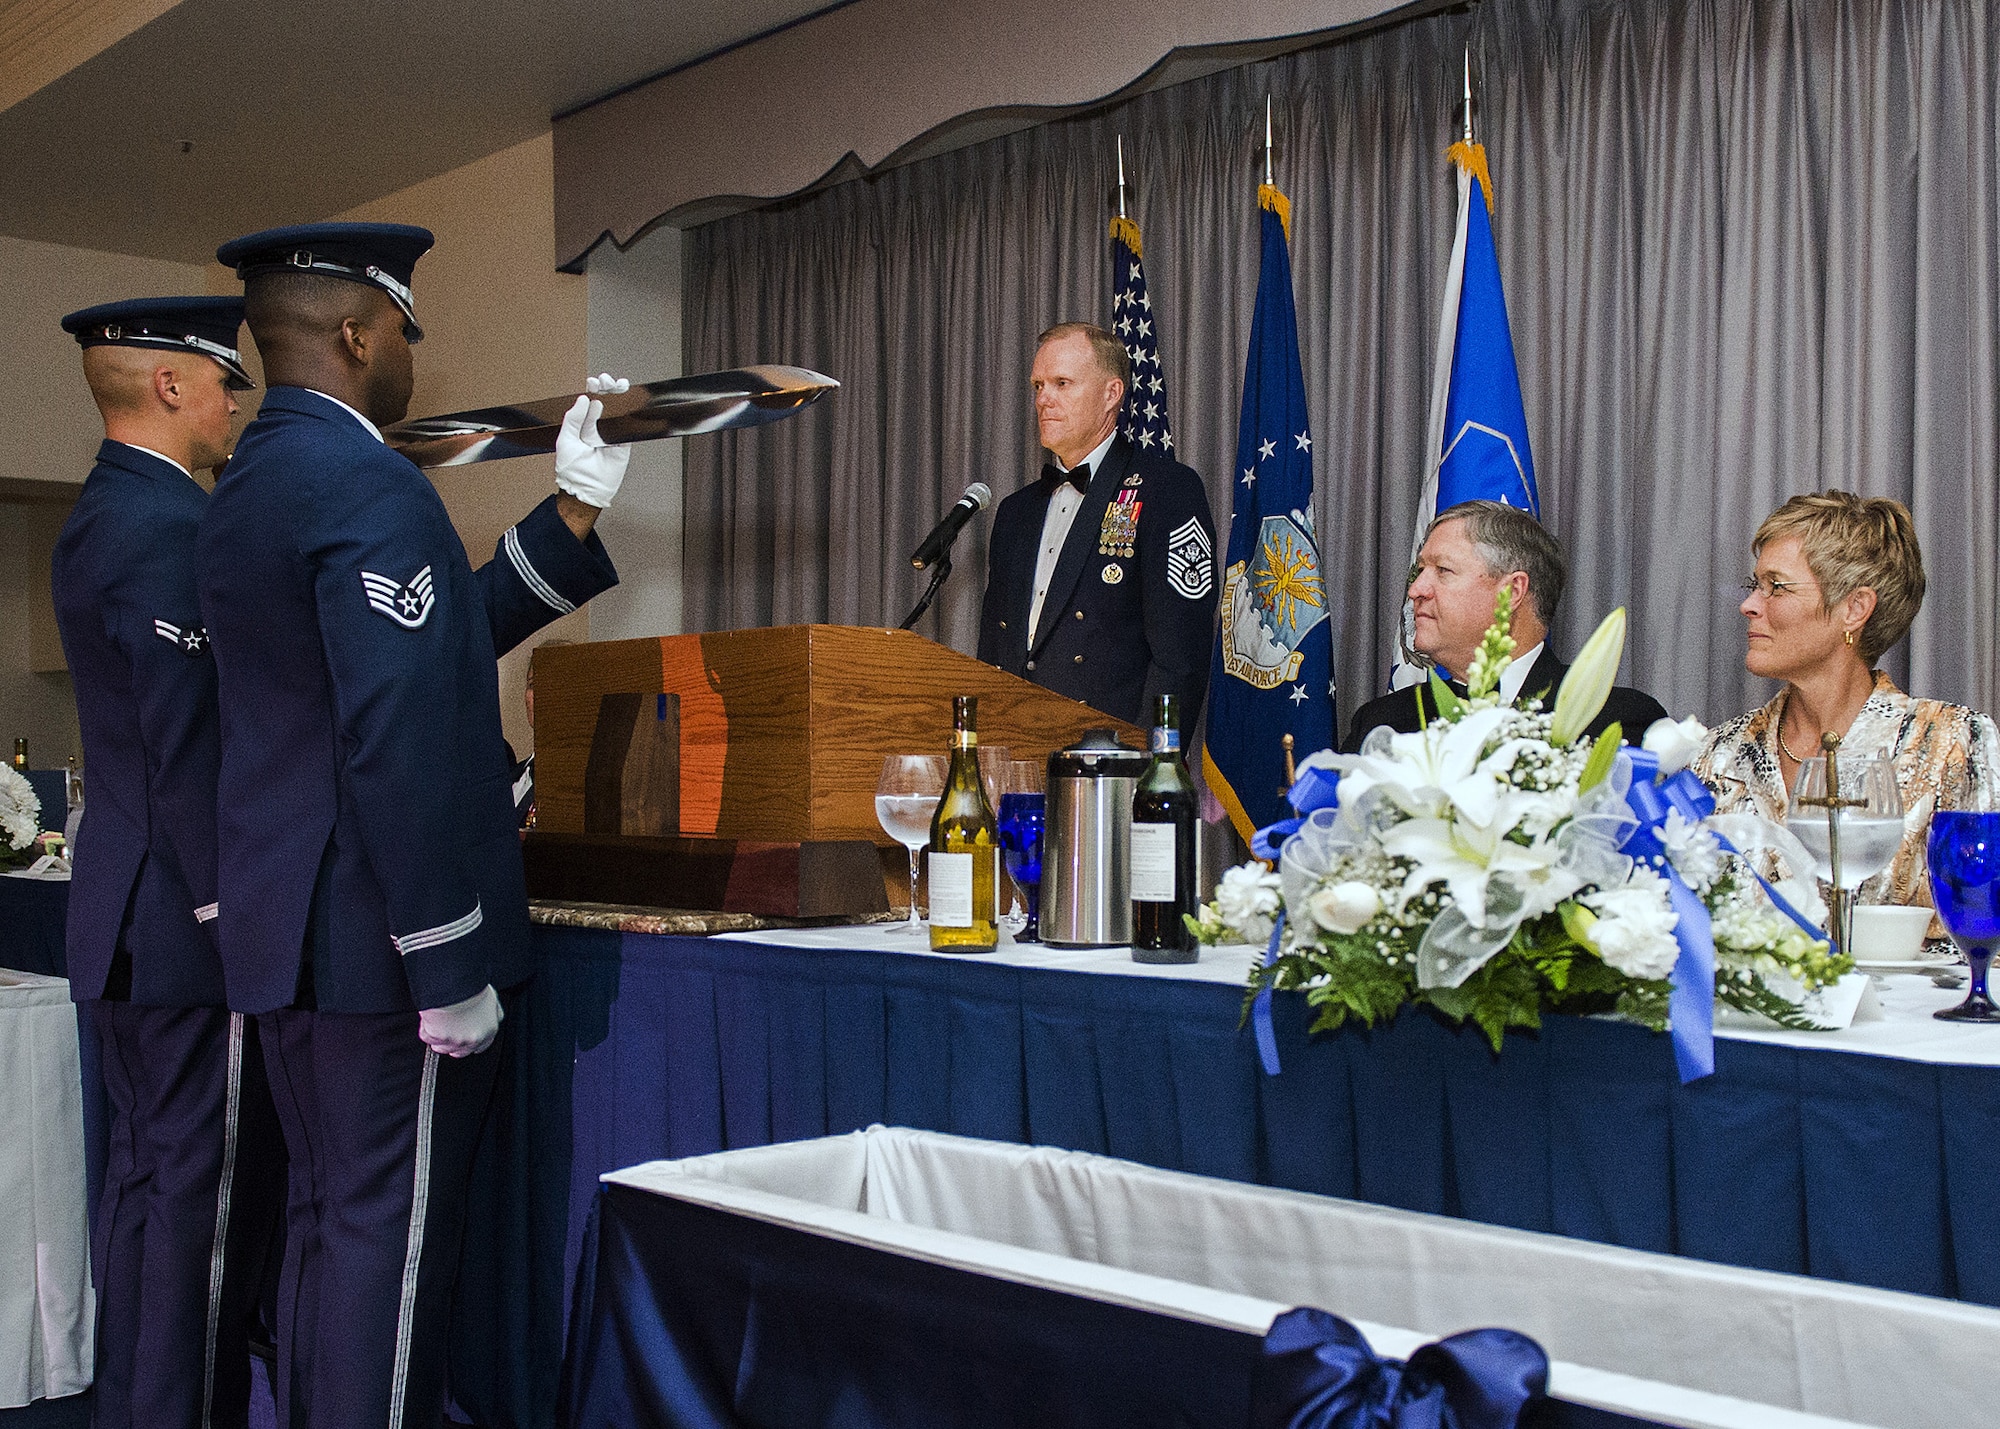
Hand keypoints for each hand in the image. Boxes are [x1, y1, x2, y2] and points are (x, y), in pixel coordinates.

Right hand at [417, 984, 501, 1056]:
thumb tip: (493, 1016)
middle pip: (460, 1051)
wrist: (454, 985)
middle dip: (452, 1043)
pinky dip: (425, 1028)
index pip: (482, 1046)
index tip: (465, 1037)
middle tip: (447, 1028)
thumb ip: (492, 1012)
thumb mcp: (491, 998)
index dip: (471, 1042)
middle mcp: (473, 1038)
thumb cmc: (471, 987)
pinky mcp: (438, 1038)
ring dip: (437, 1037)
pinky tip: (430, 1017)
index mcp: (489, 1029)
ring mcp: (454, 1040)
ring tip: (437, 1020)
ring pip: (442, 1047)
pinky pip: (426, 1036)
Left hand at [554, 373, 632, 509]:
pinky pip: (628, 425)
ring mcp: (611, 434)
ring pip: (618, 410)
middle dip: (607, 388)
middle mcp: (598, 426)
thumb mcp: (566, 439)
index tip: (592, 382)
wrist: (585, 489)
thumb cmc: (572, 469)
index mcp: (582, 424)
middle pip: (605, 401)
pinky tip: (629, 401)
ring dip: (620, 395)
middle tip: (606, 381)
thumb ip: (573, 419)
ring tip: (618, 385)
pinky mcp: (624, 443)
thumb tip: (584, 398)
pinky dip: (630, 413)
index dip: (592, 390)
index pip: (589, 401)